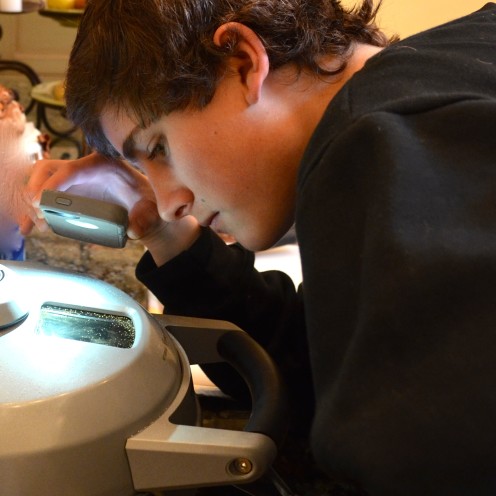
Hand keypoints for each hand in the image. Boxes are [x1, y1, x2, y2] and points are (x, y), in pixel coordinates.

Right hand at [20, 152, 143, 233]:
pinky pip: (42, 195)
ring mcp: (72, 179)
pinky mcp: (67, 192)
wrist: (144, 206)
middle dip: (37, 189)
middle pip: (48, 169)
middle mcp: (83, 168)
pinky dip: (33, 211)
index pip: (73, 168)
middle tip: (40, 213)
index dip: (55, 183)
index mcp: (103, 164)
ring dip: (32, 202)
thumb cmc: (147, 203)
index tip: (42, 201)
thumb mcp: (150, 209)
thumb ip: (144, 218)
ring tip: (40, 225)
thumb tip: (132, 231)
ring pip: (40, 181)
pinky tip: (29, 228)